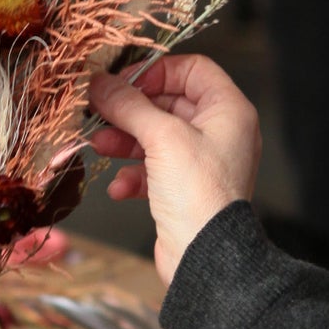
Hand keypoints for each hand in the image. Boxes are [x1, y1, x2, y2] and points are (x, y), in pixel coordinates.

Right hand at [88, 57, 260, 284]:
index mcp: (228, 111)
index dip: (157, 71)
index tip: (124, 82)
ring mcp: (202, 163)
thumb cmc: (199, 194)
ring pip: (156, 137)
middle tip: (99, 111)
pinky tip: (120, 188)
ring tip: (100, 146)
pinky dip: (134, 175)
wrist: (205, 258)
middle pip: (169, 104)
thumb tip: (100, 82)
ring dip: (125, 141)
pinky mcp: (185, 190)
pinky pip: (154, 170)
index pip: (193, 69)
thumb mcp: (161, 138)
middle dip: (131, 110)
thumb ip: (129, 105)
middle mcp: (220, 133)